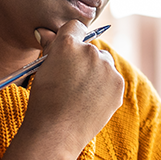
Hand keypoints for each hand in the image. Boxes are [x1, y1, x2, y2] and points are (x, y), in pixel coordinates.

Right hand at [22, 20, 123, 152]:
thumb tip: (44, 31)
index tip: (68, 51)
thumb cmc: (43, 101)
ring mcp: (107, 68)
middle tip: (71, 81)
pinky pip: (112, 79)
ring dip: (96, 72)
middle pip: (90, 48)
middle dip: (83, 59)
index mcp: (68, 44)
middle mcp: (90, 51)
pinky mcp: (118, 84)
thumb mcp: (42, 69)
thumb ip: (50, 47)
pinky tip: (90, 102)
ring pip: (103, 63)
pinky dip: (104, 88)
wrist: (55, 132)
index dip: (71, 38)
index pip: (75, 27)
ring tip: (80, 94)